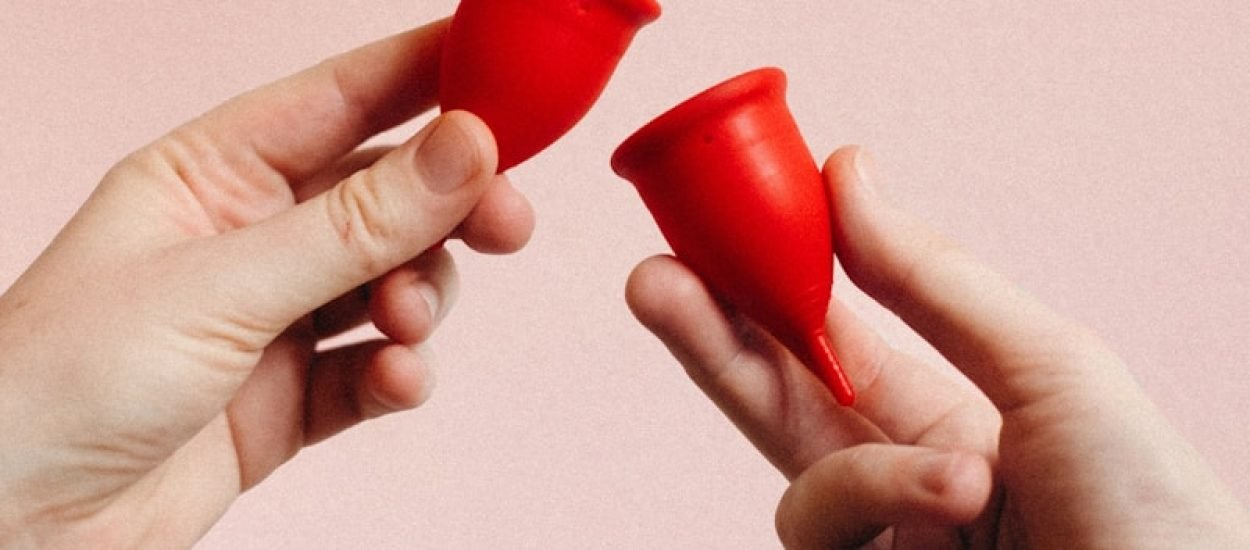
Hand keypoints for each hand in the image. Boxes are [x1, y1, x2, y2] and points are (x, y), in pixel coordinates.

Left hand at [0, 20, 533, 547]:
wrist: (12, 534)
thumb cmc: (61, 384)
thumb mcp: (222, 287)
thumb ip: (356, 224)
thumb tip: (464, 148)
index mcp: (210, 175)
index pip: (340, 98)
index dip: (428, 74)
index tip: (507, 66)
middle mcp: (249, 239)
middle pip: (386, 195)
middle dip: (450, 205)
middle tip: (505, 219)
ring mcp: (272, 321)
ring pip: (393, 282)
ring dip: (421, 297)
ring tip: (404, 324)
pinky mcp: (290, 400)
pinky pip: (375, 368)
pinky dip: (399, 372)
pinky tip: (394, 380)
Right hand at [626, 146, 1249, 547]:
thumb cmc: (1153, 510)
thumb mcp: (1050, 366)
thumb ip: (931, 279)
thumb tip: (848, 175)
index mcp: (950, 419)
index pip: (832, 341)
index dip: (772, 285)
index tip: (723, 226)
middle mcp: (907, 487)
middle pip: (777, 404)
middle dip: (711, 338)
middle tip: (653, 277)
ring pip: (800, 491)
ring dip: (867, 470)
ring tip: (965, 483)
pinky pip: (822, 535)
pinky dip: (882, 501)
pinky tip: (952, 509)